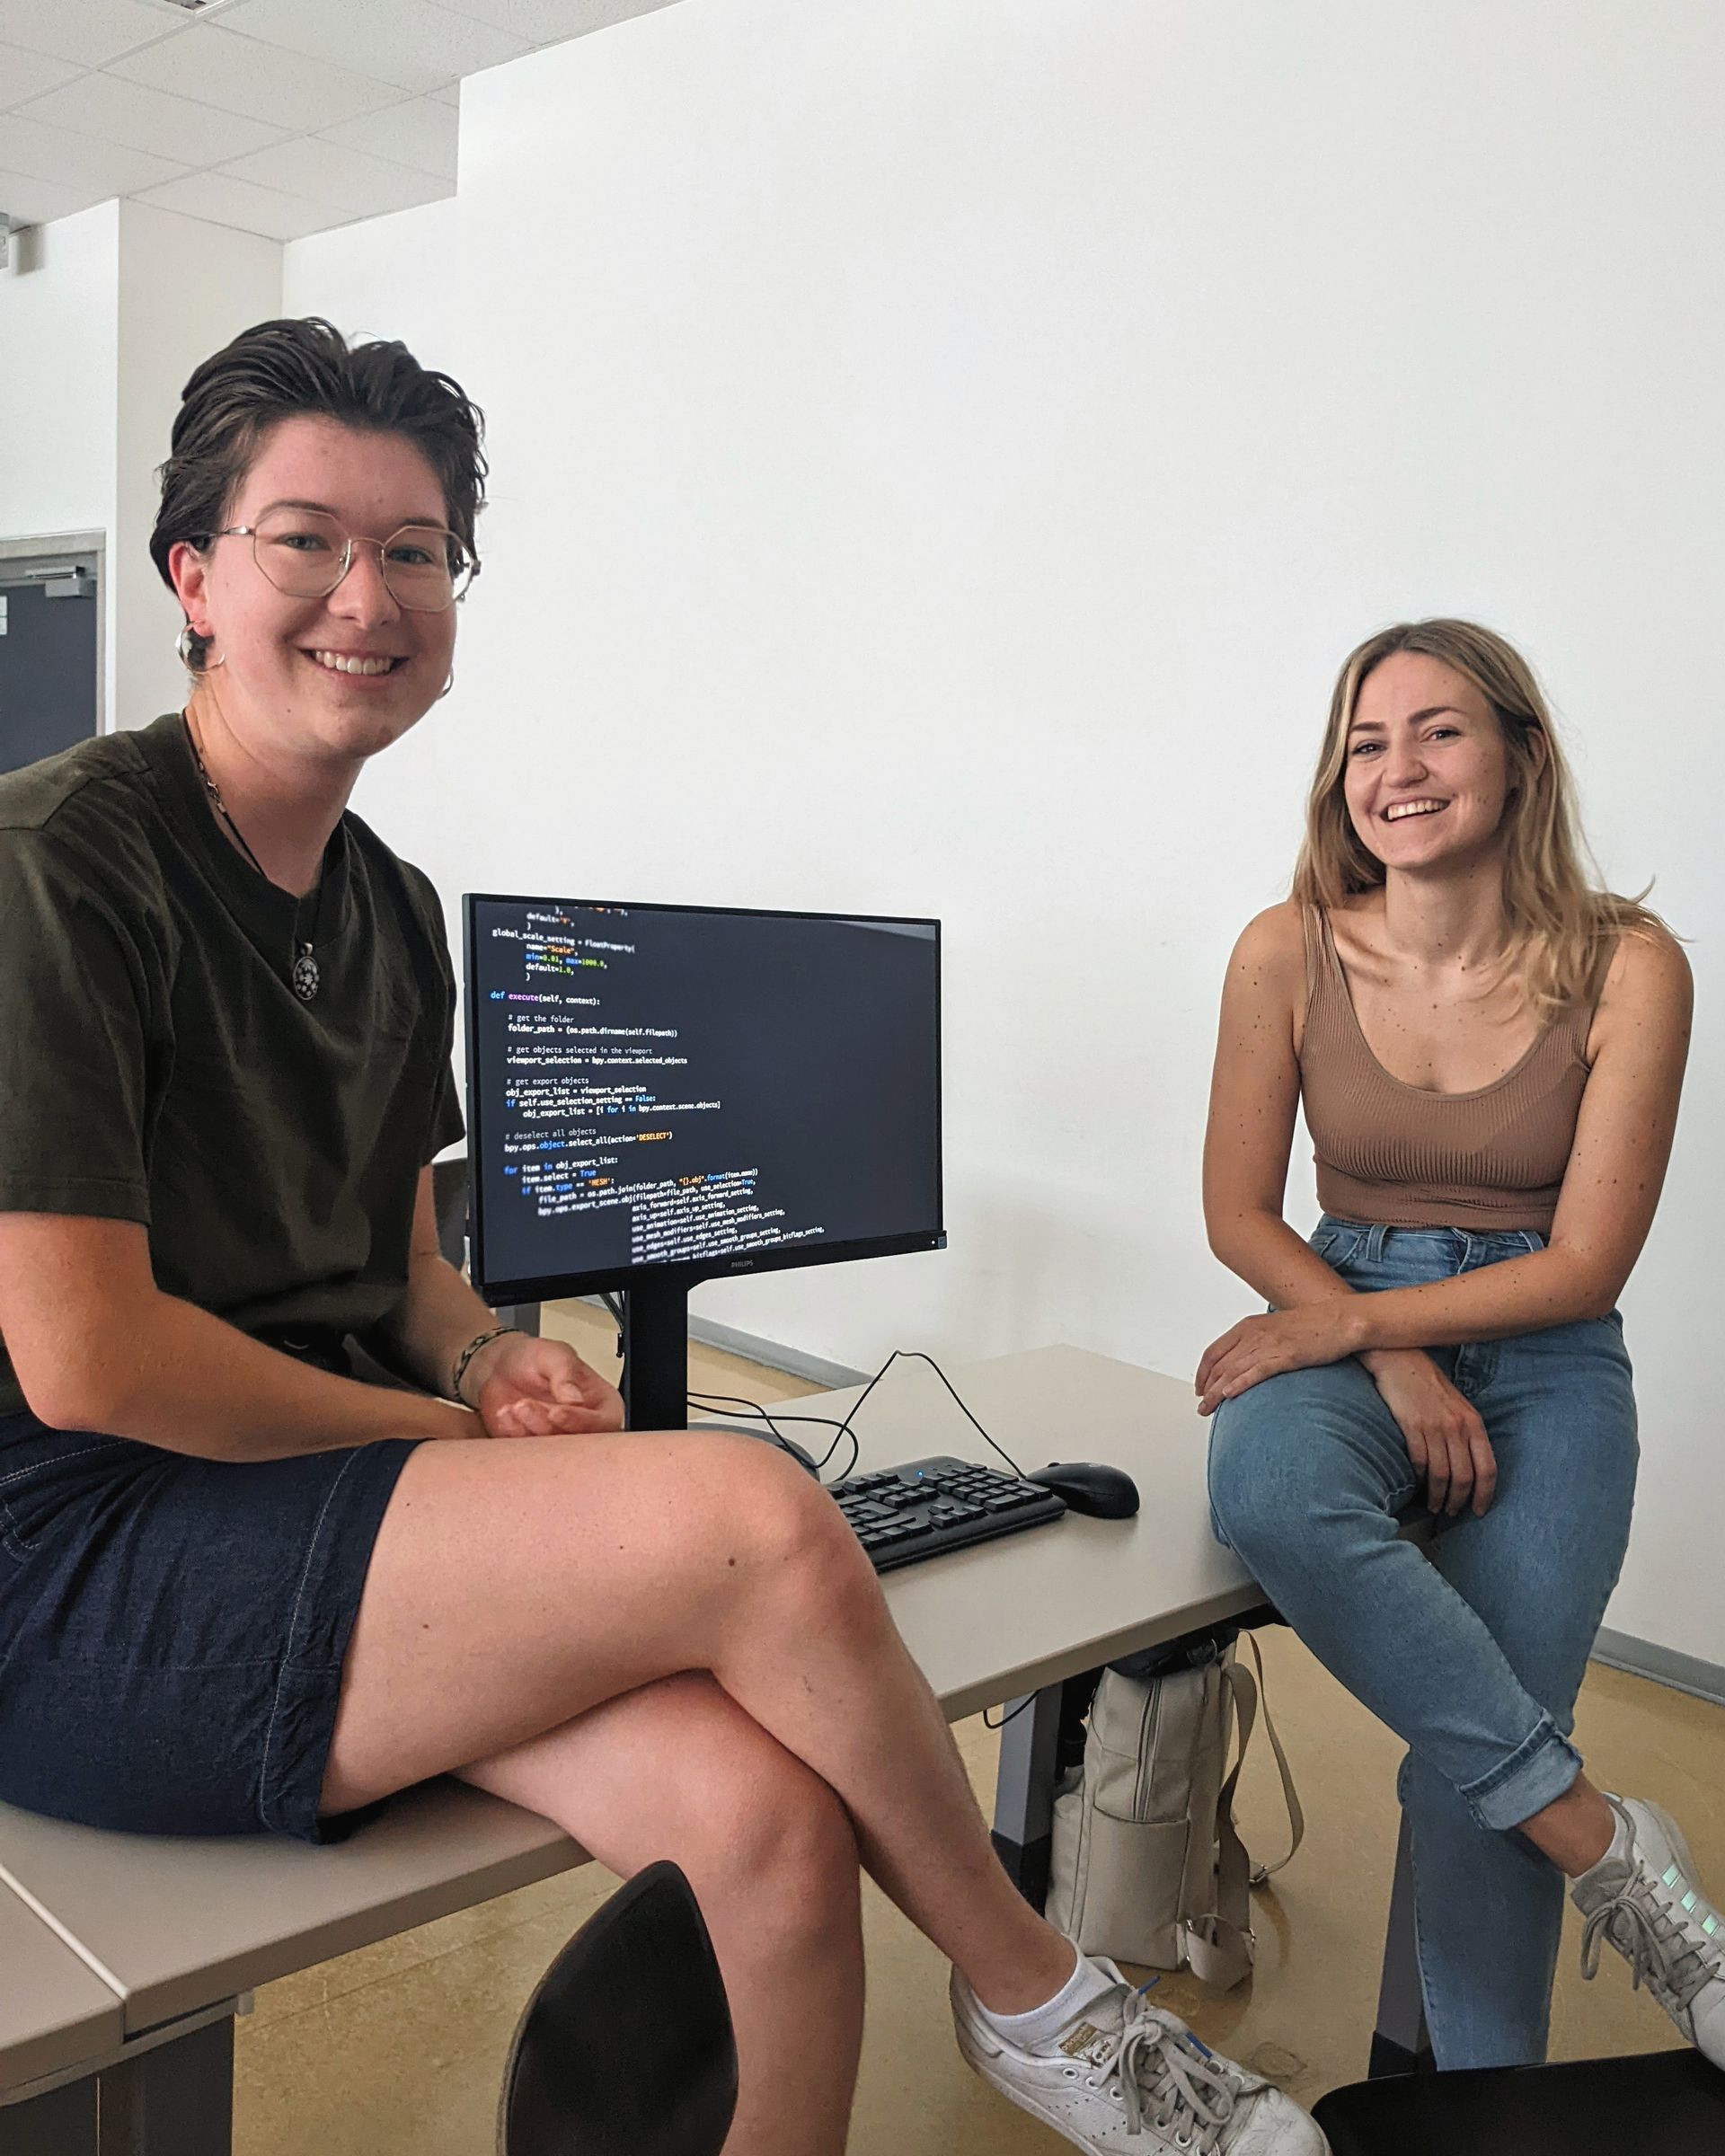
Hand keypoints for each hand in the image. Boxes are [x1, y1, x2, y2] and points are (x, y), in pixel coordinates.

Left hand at [467, 1333, 624, 1440]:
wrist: (499, 1367)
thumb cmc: (534, 1358)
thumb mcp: (554, 1355)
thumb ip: (566, 1373)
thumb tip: (575, 1398)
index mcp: (600, 1404)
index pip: (605, 1423)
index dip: (582, 1422)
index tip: (556, 1412)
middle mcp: (582, 1426)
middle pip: (577, 1443)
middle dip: (548, 1426)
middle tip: (525, 1406)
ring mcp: (557, 1439)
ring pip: (550, 1451)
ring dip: (529, 1429)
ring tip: (515, 1405)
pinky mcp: (533, 1449)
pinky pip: (526, 1452)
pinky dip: (514, 1433)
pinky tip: (506, 1413)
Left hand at [1195, 1302, 1359, 1413]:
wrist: (1341, 1319)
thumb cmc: (1313, 1326)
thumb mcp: (1276, 1329)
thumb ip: (1257, 1343)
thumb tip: (1246, 1363)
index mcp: (1248, 1326)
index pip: (1214, 1351)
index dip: (1202, 1373)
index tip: (1199, 1389)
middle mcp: (1254, 1333)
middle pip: (1219, 1365)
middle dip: (1206, 1388)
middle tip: (1202, 1407)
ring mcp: (1269, 1344)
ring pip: (1233, 1371)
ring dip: (1217, 1393)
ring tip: (1208, 1409)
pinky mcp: (1286, 1355)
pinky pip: (1256, 1372)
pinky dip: (1239, 1384)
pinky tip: (1229, 1396)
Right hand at [1364, 1347, 1496, 1516]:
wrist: (1400, 1359)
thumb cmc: (1429, 1384)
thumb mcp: (1458, 1406)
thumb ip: (1466, 1432)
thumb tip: (1469, 1466)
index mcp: (1474, 1423)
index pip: (1487, 1468)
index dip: (1485, 1495)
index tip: (1479, 1511)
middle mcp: (1458, 1427)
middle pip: (1465, 1476)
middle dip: (1459, 1501)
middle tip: (1451, 1513)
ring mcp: (1434, 1426)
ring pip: (1442, 1475)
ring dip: (1438, 1496)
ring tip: (1434, 1506)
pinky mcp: (1411, 1426)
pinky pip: (1420, 1462)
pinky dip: (1420, 1479)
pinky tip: (1418, 1485)